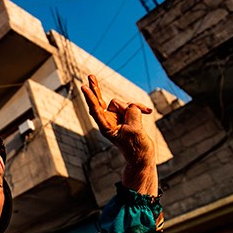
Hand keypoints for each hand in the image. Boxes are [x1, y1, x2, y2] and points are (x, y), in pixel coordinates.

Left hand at [81, 74, 157, 194]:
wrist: (142, 156)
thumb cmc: (136, 148)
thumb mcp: (135, 130)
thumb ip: (131, 113)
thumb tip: (129, 105)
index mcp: (106, 127)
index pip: (96, 109)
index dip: (90, 97)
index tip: (83, 87)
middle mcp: (108, 121)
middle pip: (100, 101)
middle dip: (96, 88)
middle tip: (90, 76)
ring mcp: (116, 118)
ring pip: (122, 103)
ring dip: (134, 107)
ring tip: (143, 117)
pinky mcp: (124, 117)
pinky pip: (130, 106)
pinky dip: (139, 108)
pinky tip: (148, 112)